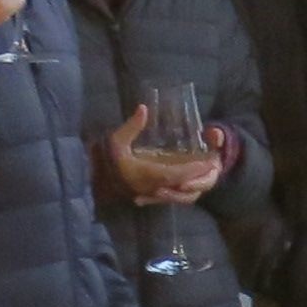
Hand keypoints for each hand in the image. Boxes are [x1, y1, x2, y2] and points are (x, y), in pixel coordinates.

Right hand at [108, 110, 226, 203]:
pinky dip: (183, 192)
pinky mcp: (148, 198)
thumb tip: (143, 108)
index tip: (208, 161)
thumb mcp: (116, 140)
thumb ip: (131, 126)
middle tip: (213, 167)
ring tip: (204, 175)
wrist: (93, 182)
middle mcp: (153, 189)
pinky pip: (171, 198)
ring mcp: (151, 196)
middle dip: (200, 179)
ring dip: (194, 188)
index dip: (194, 169)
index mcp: (148, 175)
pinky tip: (187, 183)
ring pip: (179, 198)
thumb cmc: (105, 161)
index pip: (177, 174)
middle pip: (184, 189)